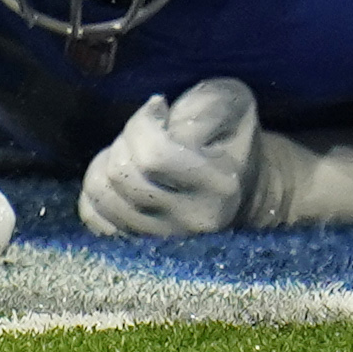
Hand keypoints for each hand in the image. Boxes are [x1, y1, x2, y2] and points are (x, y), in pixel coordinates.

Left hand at [83, 81, 352, 237]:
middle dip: (124, 141)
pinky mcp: (144, 251)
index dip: (144, 124)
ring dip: (108, 165)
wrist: (257, 199)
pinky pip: (95, 222)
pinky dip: (97, 194)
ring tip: (133, 150)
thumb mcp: (238, 106)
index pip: (152, 154)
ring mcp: (165, 243)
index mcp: (216, 186)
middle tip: (144, 127)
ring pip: (102, 200)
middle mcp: (189, 223)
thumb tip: (175, 108)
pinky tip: (121, 176)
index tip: (159, 107)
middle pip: (120, 177)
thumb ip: (211, 100)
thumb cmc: (242, 143)